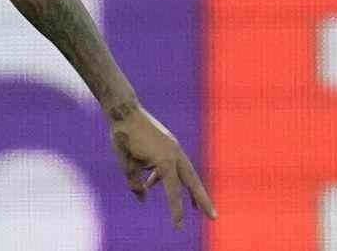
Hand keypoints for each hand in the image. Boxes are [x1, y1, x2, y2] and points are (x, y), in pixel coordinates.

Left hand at [110, 105, 216, 228]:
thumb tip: (142, 197)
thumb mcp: (124, 163)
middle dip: (202, 200)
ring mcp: (173, 147)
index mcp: (165, 161)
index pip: (173, 192)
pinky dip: (163, 176)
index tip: (179, 227)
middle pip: (193, 182)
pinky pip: (171, 165)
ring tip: (196, 208)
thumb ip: (133, 182)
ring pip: (185, 174)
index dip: (176, 211)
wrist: (124, 109)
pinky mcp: (168, 143)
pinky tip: (150, 183)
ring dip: (187, 190)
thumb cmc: (122, 135)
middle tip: (214, 217)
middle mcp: (174, 154)